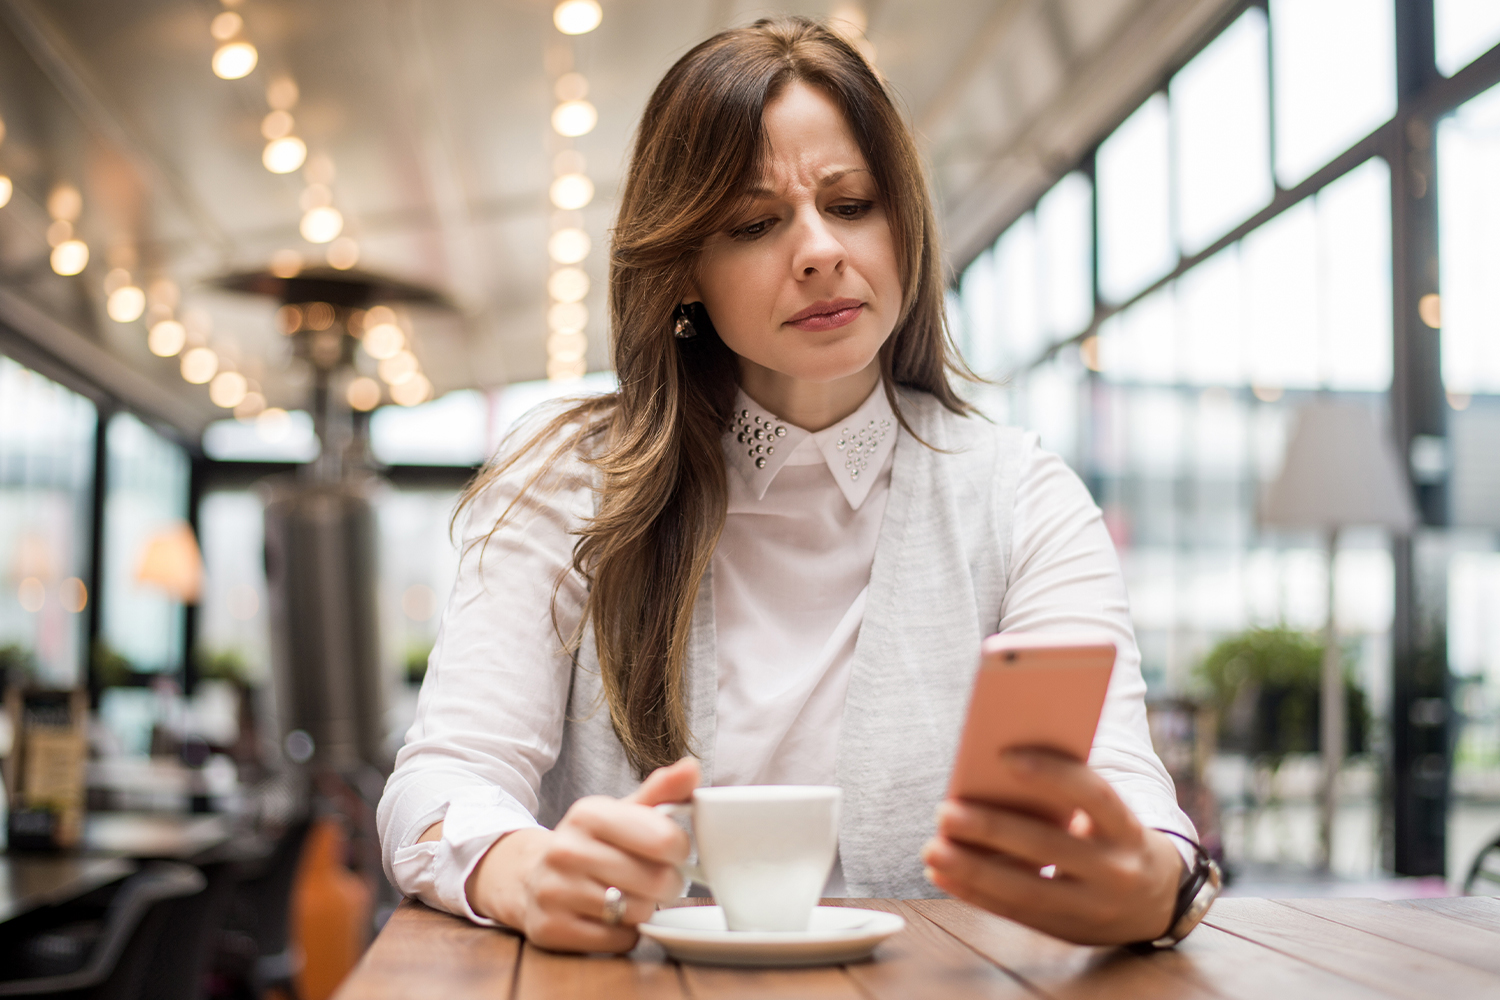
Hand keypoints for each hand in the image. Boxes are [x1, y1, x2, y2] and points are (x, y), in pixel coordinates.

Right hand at [427, 757, 697, 952]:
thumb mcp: (622, 812)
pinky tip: (612, 917)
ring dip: (645, 909)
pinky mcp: (551, 930)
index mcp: (587, 814)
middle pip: (656, 880)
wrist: (530, 877)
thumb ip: (661, 791)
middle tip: (658, 879)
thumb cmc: (592, 843)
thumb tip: (692, 768)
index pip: (664, 838)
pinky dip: (625, 933)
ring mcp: (555, 892)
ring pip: (638, 912)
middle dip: (667, 883)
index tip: (674, 850)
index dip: (680, 849)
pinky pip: (618, 940)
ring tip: (632, 895)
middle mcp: (566, 850)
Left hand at [920, 750, 1182, 945]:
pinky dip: (975, 893)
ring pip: (1026, 890)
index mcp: (1128, 828)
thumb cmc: (1115, 836)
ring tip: (932, 849)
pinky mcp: (1068, 931)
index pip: (1093, 794)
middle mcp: (1115, 870)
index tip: (1004, 756)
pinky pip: (1015, 913)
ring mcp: (1092, 907)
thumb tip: (995, 768)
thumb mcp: (1109, 814)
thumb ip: (1070, 794)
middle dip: (992, 829)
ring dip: (972, 869)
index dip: (1052, 774)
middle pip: (1047, 847)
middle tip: (944, 811)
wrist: (1157, 899)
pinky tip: (943, 875)